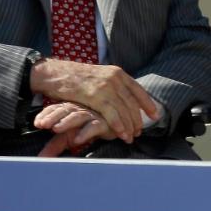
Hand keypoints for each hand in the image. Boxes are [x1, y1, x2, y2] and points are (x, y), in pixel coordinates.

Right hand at [30, 59, 158, 142]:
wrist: (55, 73)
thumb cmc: (75, 78)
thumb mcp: (99, 76)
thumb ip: (112, 85)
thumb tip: (124, 98)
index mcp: (118, 73)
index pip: (138, 90)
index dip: (148, 104)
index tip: (155, 115)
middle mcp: (115, 78)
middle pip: (132, 103)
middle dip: (137, 119)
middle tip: (139, 131)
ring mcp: (106, 86)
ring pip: (124, 110)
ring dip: (129, 126)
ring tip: (131, 137)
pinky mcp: (96, 96)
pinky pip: (112, 114)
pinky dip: (119, 126)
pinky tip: (122, 134)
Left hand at [34, 102, 116, 156]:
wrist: (112, 128)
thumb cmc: (88, 129)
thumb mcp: (68, 138)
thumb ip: (54, 146)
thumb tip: (39, 158)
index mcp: (69, 109)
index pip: (55, 108)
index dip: (46, 115)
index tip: (37, 123)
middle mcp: (79, 109)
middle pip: (65, 110)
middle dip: (53, 117)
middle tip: (43, 124)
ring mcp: (92, 115)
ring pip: (78, 116)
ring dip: (66, 122)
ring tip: (56, 129)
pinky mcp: (104, 123)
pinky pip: (94, 126)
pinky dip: (85, 133)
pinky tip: (77, 140)